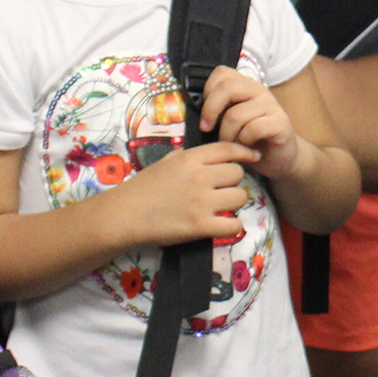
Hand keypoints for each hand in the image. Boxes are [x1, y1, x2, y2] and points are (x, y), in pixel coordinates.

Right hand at [118, 139, 255, 247]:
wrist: (124, 215)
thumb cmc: (141, 188)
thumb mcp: (165, 162)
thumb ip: (187, 157)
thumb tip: (207, 155)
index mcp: (190, 158)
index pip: (228, 149)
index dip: (244, 152)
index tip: (253, 157)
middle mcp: (200, 176)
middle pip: (237, 173)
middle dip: (233, 181)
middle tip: (223, 189)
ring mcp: (202, 202)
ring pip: (241, 197)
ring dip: (235, 203)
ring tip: (223, 207)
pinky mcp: (201, 227)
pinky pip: (234, 225)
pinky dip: (233, 227)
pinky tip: (224, 226)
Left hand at [202, 66, 301, 179]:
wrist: (278, 158)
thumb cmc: (248, 140)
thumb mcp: (228, 122)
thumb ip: (217, 111)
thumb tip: (192, 110)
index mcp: (244, 86)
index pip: (221, 73)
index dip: (208, 91)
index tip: (204, 113)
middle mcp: (259, 90)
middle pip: (228, 87)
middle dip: (211, 110)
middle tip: (207, 129)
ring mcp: (271, 105)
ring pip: (237, 114)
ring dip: (227, 135)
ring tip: (231, 144)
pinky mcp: (281, 122)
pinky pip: (254, 129)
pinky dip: (244, 142)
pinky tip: (247, 148)